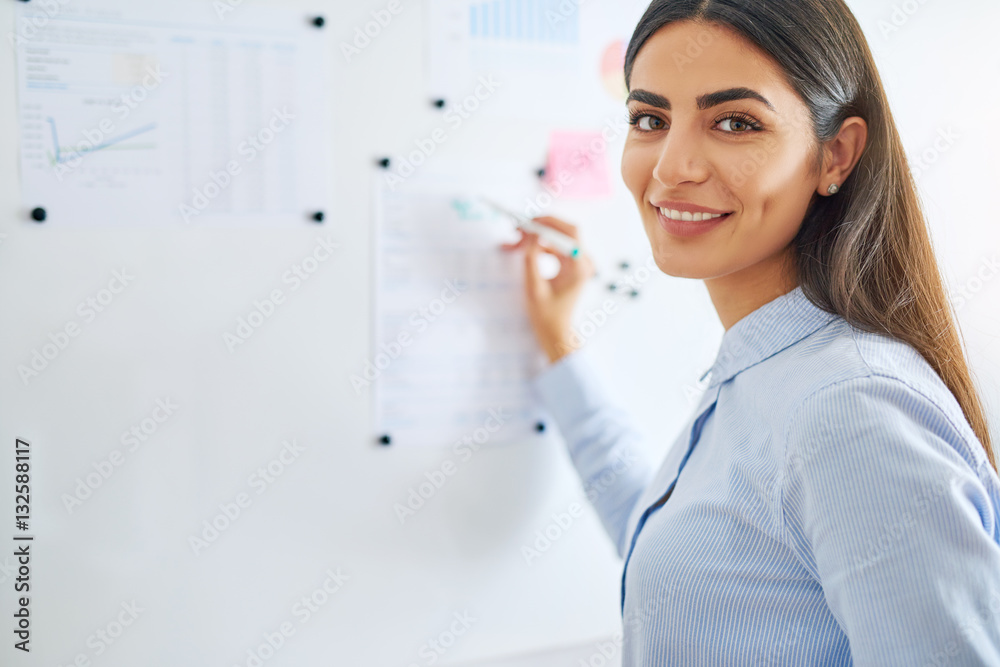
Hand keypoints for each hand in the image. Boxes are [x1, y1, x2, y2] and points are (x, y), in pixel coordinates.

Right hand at [500, 216, 595, 363]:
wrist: (555, 332)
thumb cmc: (546, 315)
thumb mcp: (533, 287)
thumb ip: (531, 258)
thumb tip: (529, 233)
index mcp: (579, 267)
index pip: (568, 232)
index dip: (547, 222)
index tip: (526, 223)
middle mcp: (582, 261)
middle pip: (563, 231)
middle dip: (539, 227)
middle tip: (517, 228)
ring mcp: (577, 262)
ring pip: (555, 238)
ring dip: (534, 238)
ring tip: (512, 242)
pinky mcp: (570, 265)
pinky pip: (553, 248)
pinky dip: (537, 247)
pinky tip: (518, 249)